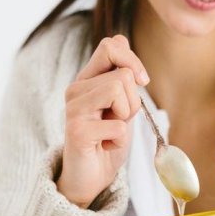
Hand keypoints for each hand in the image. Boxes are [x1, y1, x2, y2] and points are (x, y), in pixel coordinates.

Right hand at [56, 35, 149, 208]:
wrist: (89, 178)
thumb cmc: (105, 141)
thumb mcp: (120, 104)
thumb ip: (120, 75)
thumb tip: (121, 38)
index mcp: (86, 80)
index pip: (111, 45)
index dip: (132, 60)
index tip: (140, 82)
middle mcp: (75, 90)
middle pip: (123, 73)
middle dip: (132, 100)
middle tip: (118, 120)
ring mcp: (74, 110)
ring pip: (119, 89)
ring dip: (126, 116)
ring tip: (111, 131)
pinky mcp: (77, 131)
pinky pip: (118, 125)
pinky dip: (119, 140)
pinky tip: (105, 146)